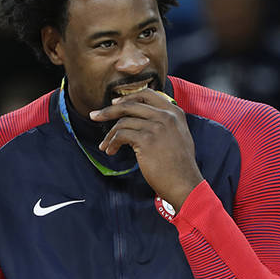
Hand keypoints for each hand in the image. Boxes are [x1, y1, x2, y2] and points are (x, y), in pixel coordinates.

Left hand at [91, 90, 202, 210]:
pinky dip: (112, 143)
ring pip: (123, 122)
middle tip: (95, 116)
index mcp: (175, 112)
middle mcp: (166, 116)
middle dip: (108, 111)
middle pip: (130, 105)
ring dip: (110, 134)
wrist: (185, 184)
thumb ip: (165, 123)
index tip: (114, 103)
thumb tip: (141, 119)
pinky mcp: (146, 140)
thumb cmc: (180, 166)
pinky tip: (110, 151)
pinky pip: (121, 135)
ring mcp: (156, 127)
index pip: (147, 94)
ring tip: (105, 145)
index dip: (128, 97)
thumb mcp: (179, 136)